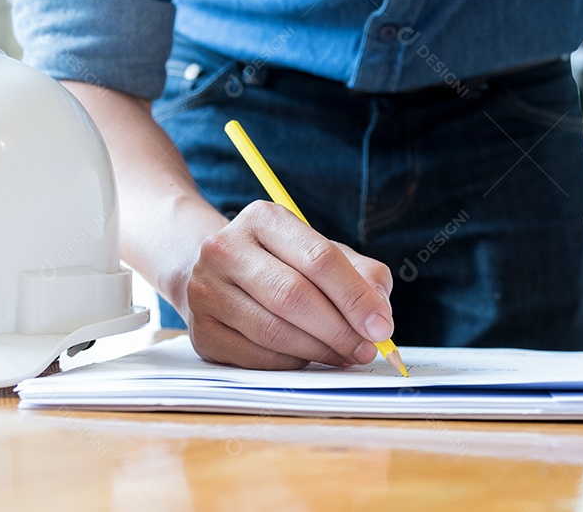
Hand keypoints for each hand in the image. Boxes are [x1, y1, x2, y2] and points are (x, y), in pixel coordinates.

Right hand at [183, 200, 394, 368]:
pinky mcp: (201, 331)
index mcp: (264, 219)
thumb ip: (362, 275)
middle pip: (293, 296)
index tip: (382, 326)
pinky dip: (291, 363)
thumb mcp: (324, 252)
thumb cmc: (285, 263)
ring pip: (274, 332)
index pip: (319, 258)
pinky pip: (256, 357)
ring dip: (319, 351)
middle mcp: (226, 249)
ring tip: (345, 355)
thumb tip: (379, 316)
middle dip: (339, 329)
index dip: (355, 297)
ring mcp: (206, 291)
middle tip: (366, 349)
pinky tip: (308, 357)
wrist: (219, 273)